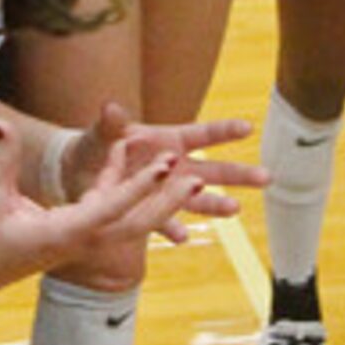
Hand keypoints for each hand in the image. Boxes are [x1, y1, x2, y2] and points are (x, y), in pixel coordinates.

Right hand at [0, 119, 214, 291]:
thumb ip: (1, 158)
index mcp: (64, 234)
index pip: (110, 209)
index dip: (140, 186)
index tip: (166, 167)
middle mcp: (81, 240)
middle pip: (137, 225)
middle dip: (168, 203)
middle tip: (198, 179)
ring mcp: (82, 239)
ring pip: (130, 219)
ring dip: (156, 197)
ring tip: (184, 172)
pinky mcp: (77, 233)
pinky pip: (107, 207)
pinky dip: (120, 182)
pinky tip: (124, 149)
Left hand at [53, 102, 262, 231]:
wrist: (77, 178)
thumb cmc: (93, 148)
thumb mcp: (99, 137)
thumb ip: (109, 126)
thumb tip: (111, 108)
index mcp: (167, 141)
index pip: (202, 135)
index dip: (224, 132)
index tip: (249, 128)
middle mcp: (174, 168)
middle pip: (213, 170)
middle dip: (239, 174)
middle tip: (267, 178)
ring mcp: (166, 193)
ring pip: (198, 199)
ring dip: (216, 204)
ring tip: (235, 209)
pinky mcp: (150, 214)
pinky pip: (165, 223)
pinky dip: (173, 229)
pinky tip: (182, 236)